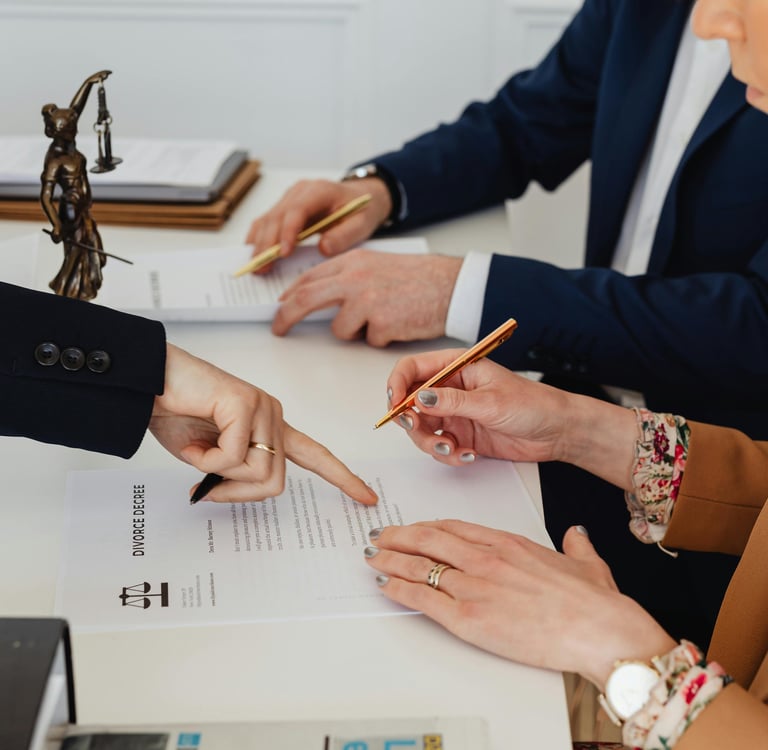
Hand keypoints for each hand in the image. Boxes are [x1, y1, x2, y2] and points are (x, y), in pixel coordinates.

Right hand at [148, 343, 377, 505]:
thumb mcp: (206, 457)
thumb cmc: (174, 413)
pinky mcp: (245, 404)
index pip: (315, 456)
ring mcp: (263, 408)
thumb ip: (229, 474)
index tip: (368, 498)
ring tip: (196, 450)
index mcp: (270, 428)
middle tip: (204, 487)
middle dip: (235, 493)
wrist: (147, 382)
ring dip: (218, 475)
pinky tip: (192, 440)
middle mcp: (273, 416)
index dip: (341, 478)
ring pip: (258, 473)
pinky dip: (205, 459)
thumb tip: (225, 494)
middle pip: (274, 483)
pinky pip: (233, 457)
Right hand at [245, 178, 390, 268]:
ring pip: (267, 219)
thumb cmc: (361, 210)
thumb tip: (323, 249)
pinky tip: (254, 254)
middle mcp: (300, 191)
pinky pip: (266, 222)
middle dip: (268, 243)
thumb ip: (345, 236)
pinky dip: (258, 238)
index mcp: (320, 191)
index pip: (297, 209)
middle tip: (262, 267)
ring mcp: (289, 198)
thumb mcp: (362, 224)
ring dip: (259, 243)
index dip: (287, 231)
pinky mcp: (284, 208)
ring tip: (257, 266)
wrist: (360, 197)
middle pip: (276, 216)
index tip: (283, 253)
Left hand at [273, 250, 461, 345]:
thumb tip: (319, 295)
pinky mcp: (381, 324)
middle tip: (279, 329)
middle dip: (286, 316)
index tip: (280, 306)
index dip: (290, 295)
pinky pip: (368, 341)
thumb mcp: (376, 266)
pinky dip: (381, 338)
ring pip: (340, 330)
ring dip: (356, 332)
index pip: (309, 278)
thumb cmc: (418, 278)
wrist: (451, 286)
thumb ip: (347, 276)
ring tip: (383, 318)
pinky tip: (399, 323)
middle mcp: (355, 279)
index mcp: (352, 261)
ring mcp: (367, 301)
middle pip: (306, 299)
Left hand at [365, 520, 674, 688]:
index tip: (413, 528)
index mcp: (507, 542)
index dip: (427, 527)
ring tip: (373, 558)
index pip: (453, 527)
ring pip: (419, 565)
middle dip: (398, 537)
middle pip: (428, 539)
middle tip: (380, 536)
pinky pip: (423, 599)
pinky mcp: (469, 618)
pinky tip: (385, 585)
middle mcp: (485, 558)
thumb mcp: (586, 562)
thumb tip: (574, 536)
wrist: (599, 629)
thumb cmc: (593, 602)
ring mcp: (474, 586)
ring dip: (390, 560)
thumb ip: (575, 545)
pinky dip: (399, 589)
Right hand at [386, 349, 636, 487]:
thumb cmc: (532, 404)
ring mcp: (454, 414)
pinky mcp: (461, 435)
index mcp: (456, 367)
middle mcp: (450, 389)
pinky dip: (447, 455)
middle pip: (410, 401)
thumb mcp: (490, 402)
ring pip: (421, 428)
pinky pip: (439, 447)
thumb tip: (419, 398)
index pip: (412, 368)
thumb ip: (452, 402)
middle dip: (409, 419)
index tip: (395, 403)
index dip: (397, 383)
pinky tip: (467, 455)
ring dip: (430, 442)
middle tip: (418, 429)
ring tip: (451, 449)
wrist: (557, 432)